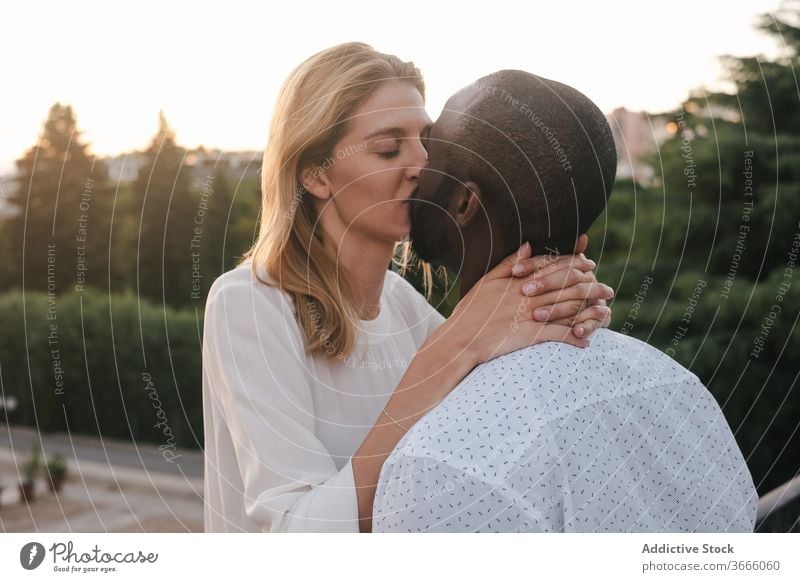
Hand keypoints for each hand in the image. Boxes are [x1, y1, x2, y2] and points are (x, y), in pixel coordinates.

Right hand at [436, 247, 608, 366]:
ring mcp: (530, 315)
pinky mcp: (530, 336)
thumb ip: (510, 262)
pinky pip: (558, 336)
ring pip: (567, 308)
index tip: (589, 262)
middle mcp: (528, 295)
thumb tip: (529, 244)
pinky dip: (574, 338)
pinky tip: (586, 341)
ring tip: (606, 313)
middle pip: (566, 285)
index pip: (552, 265)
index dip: (573, 262)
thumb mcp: (487, 281)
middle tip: (607, 289)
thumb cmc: (470, 311)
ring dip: (589, 311)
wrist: (460, 339)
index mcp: (519, 280)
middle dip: (591, 286)